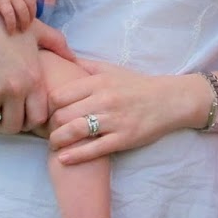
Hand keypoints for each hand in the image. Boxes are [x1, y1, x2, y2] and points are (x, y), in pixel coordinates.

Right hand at [0, 0, 36, 33]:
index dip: (33, 4)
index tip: (31, 11)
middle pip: (31, 4)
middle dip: (31, 16)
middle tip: (29, 24)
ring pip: (23, 11)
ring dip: (24, 22)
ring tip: (23, 30)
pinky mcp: (2, 1)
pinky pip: (10, 16)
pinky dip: (12, 24)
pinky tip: (11, 30)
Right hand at [0, 3, 68, 132]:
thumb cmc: (9, 24)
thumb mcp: (38, 31)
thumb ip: (58, 45)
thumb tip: (74, 58)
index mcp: (34, 78)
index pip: (37, 119)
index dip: (30, 121)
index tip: (23, 115)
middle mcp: (15, 88)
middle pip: (12, 127)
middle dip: (7, 126)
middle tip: (2, 118)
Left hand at [47, 60, 197, 164]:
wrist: (169, 100)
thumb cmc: (137, 85)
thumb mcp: (112, 69)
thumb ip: (86, 66)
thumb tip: (61, 58)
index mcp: (99, 81)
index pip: (59, 95)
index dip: (48, 107)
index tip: (48, 114)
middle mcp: (105, 99)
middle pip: (63, 115)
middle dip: (50, 127)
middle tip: (48, 133)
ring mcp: (115, 120)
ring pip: (75, 131)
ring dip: (58, 141)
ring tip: (54, 146)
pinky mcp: (124, 138)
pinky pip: (94, 149)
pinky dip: (75, 155)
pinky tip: (64, 159)